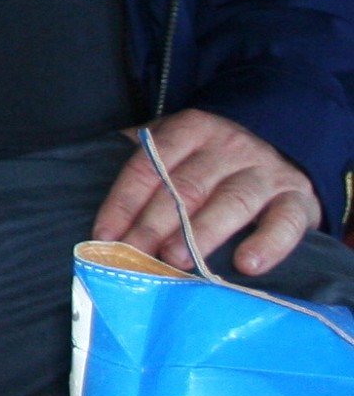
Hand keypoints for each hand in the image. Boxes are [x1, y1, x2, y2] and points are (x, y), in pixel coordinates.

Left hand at [93, 108, 322, 276]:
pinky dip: (268, 243)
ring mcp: (266, 172)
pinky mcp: (299, 199)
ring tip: (176, 261)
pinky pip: (286, 221)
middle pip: (186, 187)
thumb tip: (95, 190)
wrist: (283, 142)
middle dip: (155, 224)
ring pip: (231, 202)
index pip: (148, 166)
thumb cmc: (212, 155)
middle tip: (135, 255)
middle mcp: (228, 147)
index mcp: (190, 130)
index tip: (105, 236)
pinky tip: (248, 265)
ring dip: (201, 234)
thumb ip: (143, 161)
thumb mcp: (176, 142)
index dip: (124, 202)